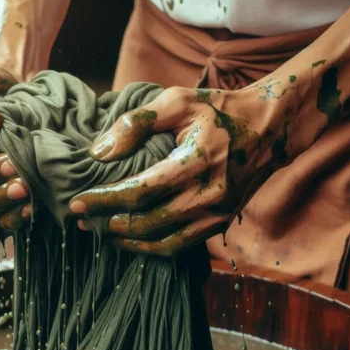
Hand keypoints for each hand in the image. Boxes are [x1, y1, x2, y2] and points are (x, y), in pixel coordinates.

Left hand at [68, 86, 288, 256]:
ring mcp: (216, 214)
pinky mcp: (220, 223)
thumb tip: (99, 152)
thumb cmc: (219, 111)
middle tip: (82, 219)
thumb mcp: (178, 101)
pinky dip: (152, 248)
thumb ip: (137, 122)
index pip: (139, 191)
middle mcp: (208, 195)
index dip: (105, 200)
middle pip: (148, 223)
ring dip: (128, 242)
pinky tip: (132, 239)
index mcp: (195, 163)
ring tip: (102, 232)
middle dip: (109, 224)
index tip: (78, 201)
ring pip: (163, 243)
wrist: (270, 129)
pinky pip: (180, 246)